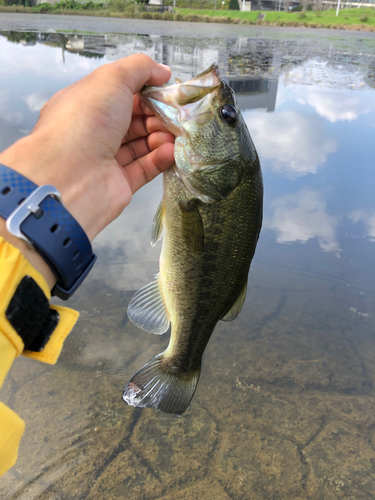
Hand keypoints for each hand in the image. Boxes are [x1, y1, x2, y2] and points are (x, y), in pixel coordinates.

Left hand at [0, 54, 174, 288]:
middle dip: (157, 116)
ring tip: (175, 134)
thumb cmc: (85, 121)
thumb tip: (163, 71)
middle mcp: (94, 132)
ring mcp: (106, 159)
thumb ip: (140, 68)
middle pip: (134, 121)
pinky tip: (171, 151)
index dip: (145, 92)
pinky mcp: (119, 184)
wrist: (71, 176)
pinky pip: (144, 169)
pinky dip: (159, 159)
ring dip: (161, 137)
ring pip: (141, 145)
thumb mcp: (112, 79)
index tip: (167, 91)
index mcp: (86, 105)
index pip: (120, 95)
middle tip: (174, 115)